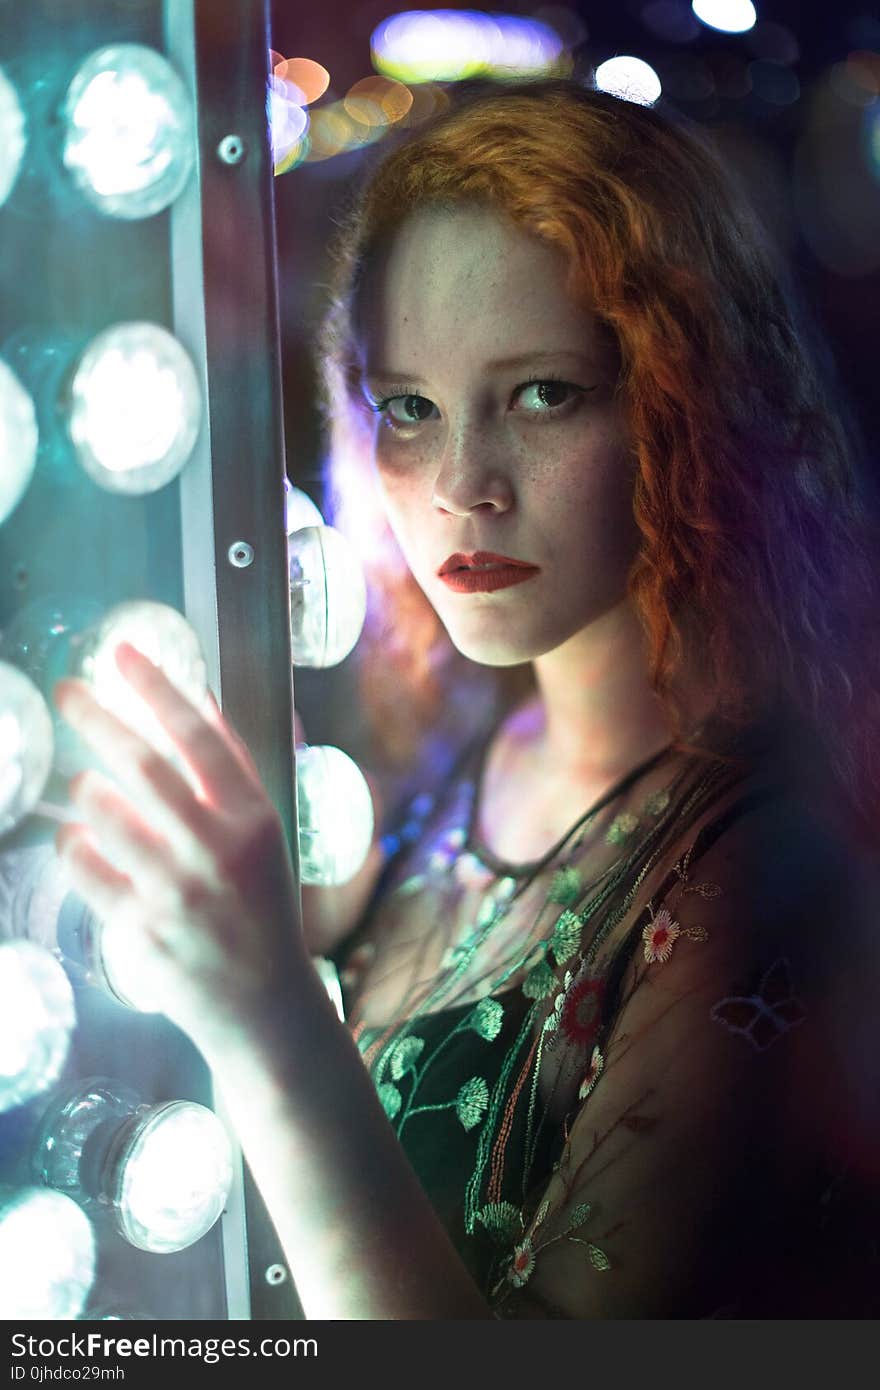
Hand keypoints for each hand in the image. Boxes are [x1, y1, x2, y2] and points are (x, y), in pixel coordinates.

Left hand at [53, 643, 307, 1058]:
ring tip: (85, 783)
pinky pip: (87, 870)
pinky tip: (76, 837)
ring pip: (107, 814)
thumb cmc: (262, 906)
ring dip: (86, 787)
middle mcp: (218, 850)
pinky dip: (73, 845)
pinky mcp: (142, 929)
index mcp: (254, 818)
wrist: (263, 1003)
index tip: (123, 652)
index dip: (157, 688)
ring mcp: (178, 892)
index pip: (200, 736)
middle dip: (98, 717)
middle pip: (145, 765)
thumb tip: (197, 697)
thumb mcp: (264, 832)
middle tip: (68, 690)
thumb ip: (231, 768)